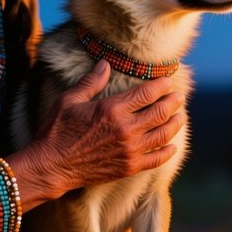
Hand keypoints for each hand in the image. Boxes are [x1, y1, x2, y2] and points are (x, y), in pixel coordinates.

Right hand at [5, 60, 185, 211]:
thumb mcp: (69, 100)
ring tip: (180, 116)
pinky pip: (156, 159)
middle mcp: (125, 129)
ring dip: (175, 124)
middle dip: (173, 102)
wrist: (51, 167)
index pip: (147, 93)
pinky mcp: (129, 167)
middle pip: (160, 112)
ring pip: (163, 134)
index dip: (161, 85)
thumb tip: (105, 64)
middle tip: (179, 96)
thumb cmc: (57, 131)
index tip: (167, 81)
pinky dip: (168, 151)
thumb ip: (90, 82)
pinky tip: (172, 145)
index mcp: (112, 109)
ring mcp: (129, 150)